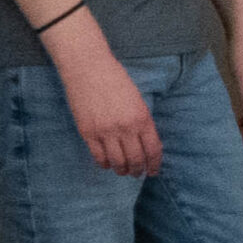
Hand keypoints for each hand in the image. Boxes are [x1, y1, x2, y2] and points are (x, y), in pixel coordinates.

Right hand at [55, 40, 161, 175]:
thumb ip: (142, 122)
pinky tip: (107, 164)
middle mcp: (126, 128)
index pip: (153, 149)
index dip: (154, 164)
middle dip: (138, 170)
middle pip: (136, 159)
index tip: (154, 171)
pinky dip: (104, 164)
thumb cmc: (115, 80)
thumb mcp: (137, 100)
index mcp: (142, 118)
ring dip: (122, 170)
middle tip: (138, 174)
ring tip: (123, 171)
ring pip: (117, 162)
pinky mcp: (88, 132)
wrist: (88, 68)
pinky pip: (98, 156)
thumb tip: (145, 144)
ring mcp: (106, 131)